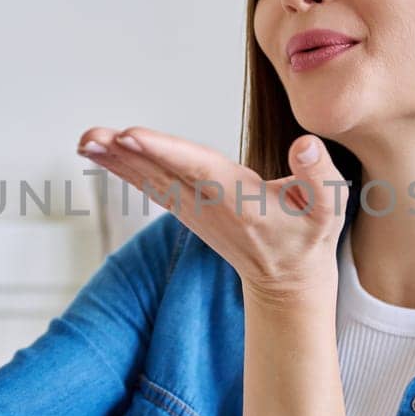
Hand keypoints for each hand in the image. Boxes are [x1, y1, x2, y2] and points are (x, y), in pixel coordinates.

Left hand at [77, 125, 350, 300]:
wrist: (287, 279)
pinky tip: (100, 152)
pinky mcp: (186, 209)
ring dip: (116, 160)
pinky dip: (123, 167)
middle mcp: (208, 206)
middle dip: (125, 155)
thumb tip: (304, 145)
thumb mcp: (329, 208)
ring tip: (85, 139)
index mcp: (239, 200)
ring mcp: (193, 210)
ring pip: (150, 180)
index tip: (130, 135)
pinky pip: (151, 184)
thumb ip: (320, 176)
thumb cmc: (308, 236)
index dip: (164, 151)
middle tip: (89, 137)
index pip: (198, 169)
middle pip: (162, 175)